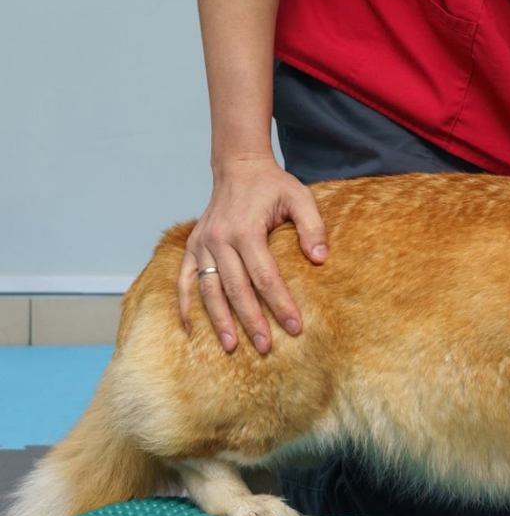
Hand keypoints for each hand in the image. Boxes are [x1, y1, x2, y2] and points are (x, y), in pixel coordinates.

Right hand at [178, 155, 326, 352]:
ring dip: (219, 320)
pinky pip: (184, 280)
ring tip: (231, 347)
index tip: (294, 327)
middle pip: (236, 289)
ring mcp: (202, 245)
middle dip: (251, 321)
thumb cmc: (273, 185)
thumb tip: (320, 260)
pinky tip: (190, 329)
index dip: (280, 304)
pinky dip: (184, 305)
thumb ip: (312, 227)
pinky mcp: (193, 247)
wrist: (238, 167)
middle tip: (265, 348)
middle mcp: (219, 240)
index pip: (265, 276)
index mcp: (246, 230)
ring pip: (209, 290)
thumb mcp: (300, 198)